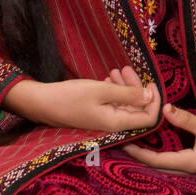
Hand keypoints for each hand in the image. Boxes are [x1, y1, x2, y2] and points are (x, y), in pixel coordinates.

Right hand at [3, 68, 159, 132]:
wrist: (40, 102)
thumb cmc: (70, 96)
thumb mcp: (102, 90)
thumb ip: (128, 94)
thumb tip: (150, 96)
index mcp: (117, 123)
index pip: (149, 119)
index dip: (155, 101)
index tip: (151, 82)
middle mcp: (112, 124)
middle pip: (137, 108)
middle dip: (137, 88)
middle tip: (127, 69)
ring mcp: (103, 119)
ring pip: (124, 103)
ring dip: (124, 86)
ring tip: (117, 70)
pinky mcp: (96, 113)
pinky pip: (112, 103)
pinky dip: (114, 89)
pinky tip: (108, 77)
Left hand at [122, 106, 195, 173]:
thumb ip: (186, 120)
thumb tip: (164, 109)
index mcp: (190, 163)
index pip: (156, 160)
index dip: (138, 152)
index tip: (124, 141)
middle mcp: (190, 168)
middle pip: (158, 165)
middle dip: (141, 155)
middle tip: (126, 141)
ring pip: (167, 164)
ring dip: (152, 155)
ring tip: (139, 142)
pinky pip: (177, 160)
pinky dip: (165, 152)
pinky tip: (162, 142)